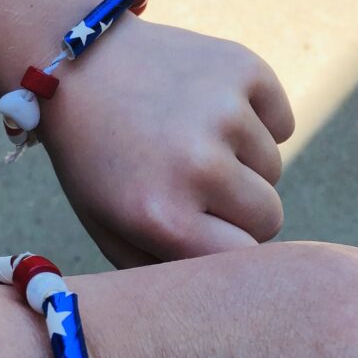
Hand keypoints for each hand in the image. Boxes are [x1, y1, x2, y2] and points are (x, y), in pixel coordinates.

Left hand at [40, 16, 294, 266]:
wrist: (77, 64)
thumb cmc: (96, 160)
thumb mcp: (109, 228)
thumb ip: (164, 271)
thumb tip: (225, 293)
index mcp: (162, 216)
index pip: (245, 258)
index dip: (227, 245)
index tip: (204, 229)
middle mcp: (198, 165)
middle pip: (268, 216)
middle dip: (239, 209)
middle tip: (196, 185)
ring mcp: (224, 111)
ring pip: (274, 168)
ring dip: (243, 162)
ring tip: (190, 141)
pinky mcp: (243, 68)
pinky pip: (281, 122)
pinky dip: (257, 120)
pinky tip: (208, 110)